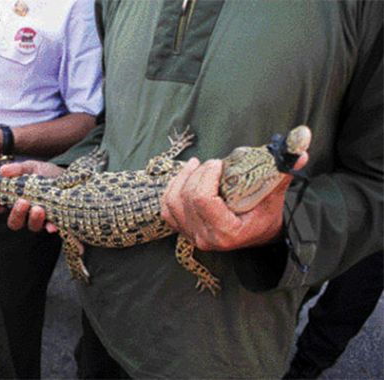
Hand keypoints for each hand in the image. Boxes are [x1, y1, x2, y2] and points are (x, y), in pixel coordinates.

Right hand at [0, 160, 63, 232]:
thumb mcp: (32, 167)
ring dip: (33, 219)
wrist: (70, 178)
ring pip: (31, 227)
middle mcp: (25, 213)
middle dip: (16, 214)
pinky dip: (50, 227)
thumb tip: (3, 170)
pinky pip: (50, 228)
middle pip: (14, 222)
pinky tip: (52, 226)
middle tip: (22, 202)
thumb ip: (18, 169)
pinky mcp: (54, 222)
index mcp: (15, 200)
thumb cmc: (46, 174)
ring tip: (38, 208)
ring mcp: (39, 220)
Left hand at [161, 154, 307, 250]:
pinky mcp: (184, 230)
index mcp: (226, 232)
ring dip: (181, 179)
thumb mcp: (276, 193)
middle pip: (187, 198)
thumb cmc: (267, 214)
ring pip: (173, 202)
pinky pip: (167, 209)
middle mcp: (205, 238)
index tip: (218, 163)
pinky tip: (184, 177)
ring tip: (195, 165)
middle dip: (197, 175)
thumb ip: (284, 170)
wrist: (259, 232)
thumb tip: (300, 150)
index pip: (202, 200)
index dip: (206, 177)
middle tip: (212, 163)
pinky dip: (172, 190)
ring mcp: (192, 235)